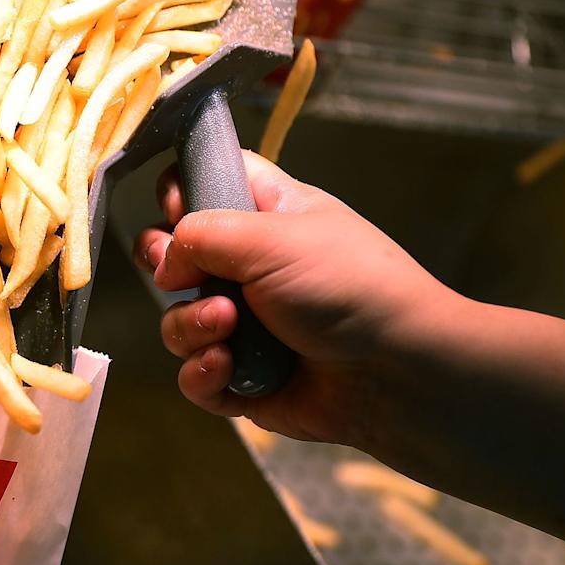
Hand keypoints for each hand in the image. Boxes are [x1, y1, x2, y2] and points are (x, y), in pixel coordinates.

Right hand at [133, 151, 451, 446]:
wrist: (399, 373)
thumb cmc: (349, 286)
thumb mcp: (272, 237)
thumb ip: (201, 234)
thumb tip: (165, 264)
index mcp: (266, 216)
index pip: (204, 185)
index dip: (179, 193)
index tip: (176, 209)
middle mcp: (250, 269)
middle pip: (173, 258)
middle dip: (167, 269)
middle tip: (182, 277)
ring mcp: (244, 327)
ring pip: (178, 322)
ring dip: (192, 326)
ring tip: (229, 329)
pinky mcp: (242, 379)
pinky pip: (194, 376)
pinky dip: (202, 374)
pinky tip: (226, 368)